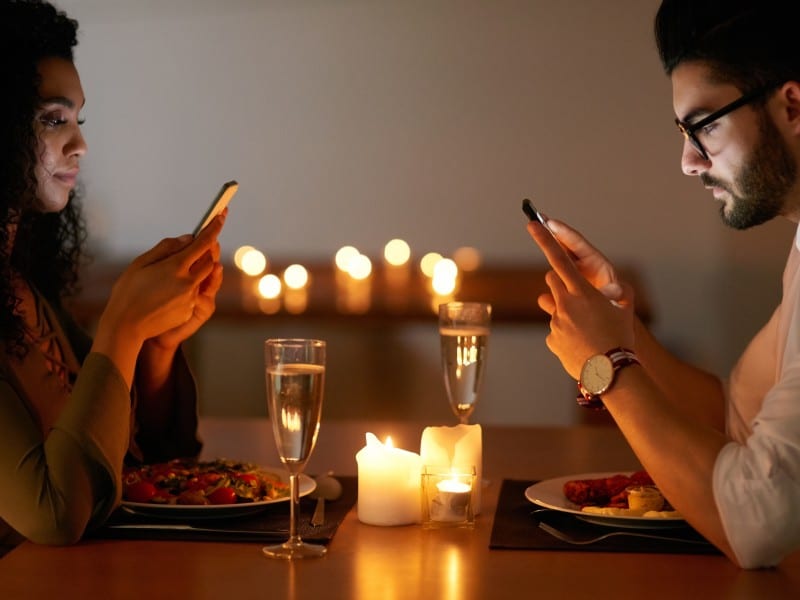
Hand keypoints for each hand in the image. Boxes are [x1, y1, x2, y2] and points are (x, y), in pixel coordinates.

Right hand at [101, 214, 224, 345]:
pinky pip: (193, 295)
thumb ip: (166, 248)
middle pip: (209, 261)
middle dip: (204, 253)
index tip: (221, 217)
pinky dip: (185, 290)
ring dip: (193, 273)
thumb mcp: (141, 263)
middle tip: (192, 250)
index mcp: (176, 266)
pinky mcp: (190, 312)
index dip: (214, 228)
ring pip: (201, 279)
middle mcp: (188, 282)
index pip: (203, 243)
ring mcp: (191, 299)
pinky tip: (164, 296)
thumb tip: (188, 238)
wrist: (126, 326)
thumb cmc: (128, 291)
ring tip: (169, 277)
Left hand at [527, 220, 634, 378]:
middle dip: (561, 282)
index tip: (532, 224)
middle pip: (552, 280)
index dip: (545, 240)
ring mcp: (555, 323)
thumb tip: (615, 289)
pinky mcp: (551, 340)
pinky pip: (555, 330)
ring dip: (565, 310)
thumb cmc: (621, 339)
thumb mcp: (626, 311)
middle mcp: (564, 305)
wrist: (611, 372)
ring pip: (553, 307)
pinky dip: (565, 333)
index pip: (559, 259)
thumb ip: (620, 294)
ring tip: (584, 327)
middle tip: (577, 294)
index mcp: (582, 292)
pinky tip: (580, 344)